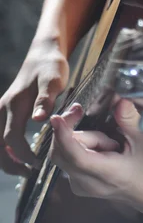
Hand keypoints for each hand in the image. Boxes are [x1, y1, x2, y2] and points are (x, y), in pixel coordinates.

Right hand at [0, 38, 68, 175]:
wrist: (44, 53)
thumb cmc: (51, 66)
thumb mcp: (53, 80)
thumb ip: (46, 99)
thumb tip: (39, 119)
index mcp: (15, 104)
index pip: (12, 138)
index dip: (24, 155)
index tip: (39, 163)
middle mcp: (3, 108)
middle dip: (10, 163)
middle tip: (29, 174)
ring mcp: (2, 109)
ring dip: (6, 158)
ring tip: (24, 170)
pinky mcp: (6, 110)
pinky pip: (0, 134)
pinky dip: (6, 148)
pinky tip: (20, 155)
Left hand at [49, 99, 142, 218]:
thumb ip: (129, 117)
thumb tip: (117, 98)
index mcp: (107, 173)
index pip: (76, 156)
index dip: (63, 135)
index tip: (56, 118)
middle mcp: (88, 183)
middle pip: (63, 151)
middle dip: (70, 127)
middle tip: (81, 110)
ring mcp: (80, 185)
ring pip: (64, 152)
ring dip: (82, 138)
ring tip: (109, 140)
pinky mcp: (78, 182)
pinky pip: (67, 157)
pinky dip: (79, 144)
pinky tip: (101, 145)